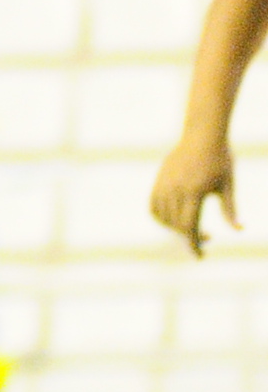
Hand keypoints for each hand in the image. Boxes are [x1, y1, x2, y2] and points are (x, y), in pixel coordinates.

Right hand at [154, 135, 237, 256]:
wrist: (203, 134)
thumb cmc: (221, 159)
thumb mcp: (228, 185)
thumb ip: (230, 209)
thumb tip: (239, 229)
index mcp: (195, 192)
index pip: (190, 226)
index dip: (194, 244)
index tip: (200, 256)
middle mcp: (175, 189)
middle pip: (176, 224)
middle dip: (189, 236)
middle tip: (206, 238)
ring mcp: (164, 183)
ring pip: (162, 217)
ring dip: (175, 227)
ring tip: (191, 225)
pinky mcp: (159, 179)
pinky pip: (153, 205)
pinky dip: (160, 216)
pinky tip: (174, 217)